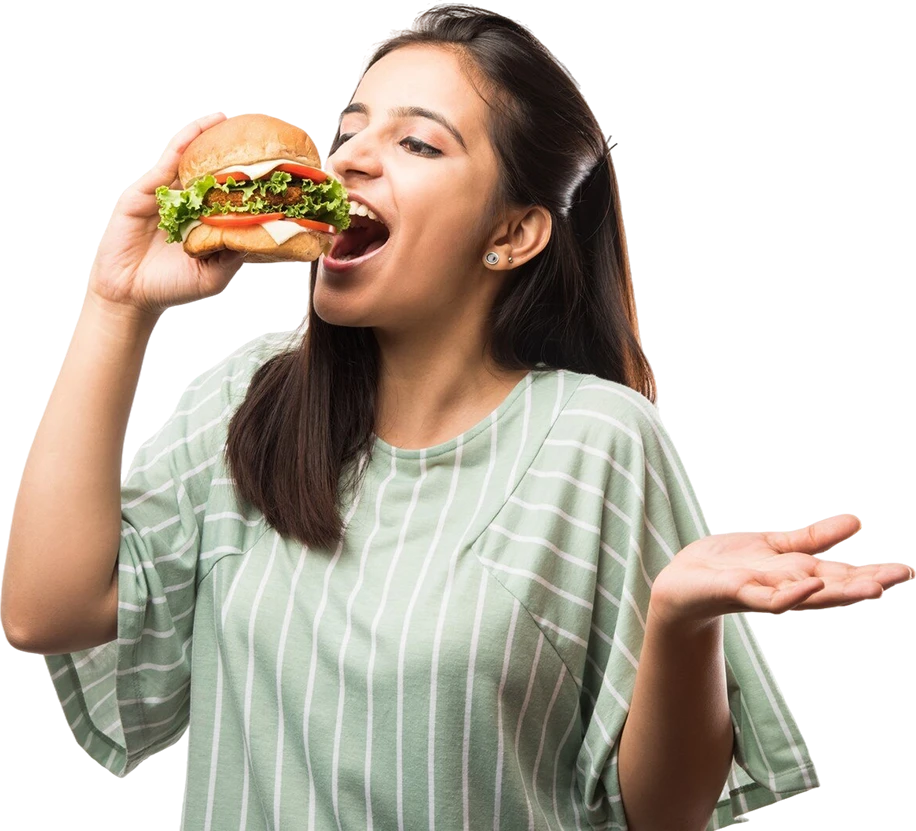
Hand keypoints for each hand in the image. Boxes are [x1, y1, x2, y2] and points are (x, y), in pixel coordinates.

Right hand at [88, 111, 245, 317]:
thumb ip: (234, 253)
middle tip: (253, 130)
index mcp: (206, 221)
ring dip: (205, 137)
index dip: (246, 178)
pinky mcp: (145, 192)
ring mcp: (167, 196)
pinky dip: (181, 144)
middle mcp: (189, 204)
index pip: (229, 194)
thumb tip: (262, 233)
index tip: (270, 164)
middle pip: (211, 170)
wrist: (131, 293)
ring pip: (188, 161)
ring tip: (226, 118)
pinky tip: (197, 129)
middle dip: (229, 150)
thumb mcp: (214, 274)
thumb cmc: (172, 285)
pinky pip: (165, 164)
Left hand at [650, 513, 910, 626]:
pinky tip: (812, 584)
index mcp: (798, 574)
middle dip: (868, 582)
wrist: (682, 581)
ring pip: (809, 595)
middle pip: (833, 586)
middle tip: (905, 576)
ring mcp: (766, 592)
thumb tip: (857, 522)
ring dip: (840, 592)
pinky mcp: (740, 594)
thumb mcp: (776, 544)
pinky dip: (792, 594)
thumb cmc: (727, 564)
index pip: (843, 574)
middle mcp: (788, 587)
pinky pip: (770, 599)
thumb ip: (814, 538)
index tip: (909, 571)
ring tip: (874, 587)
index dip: (874, 572)